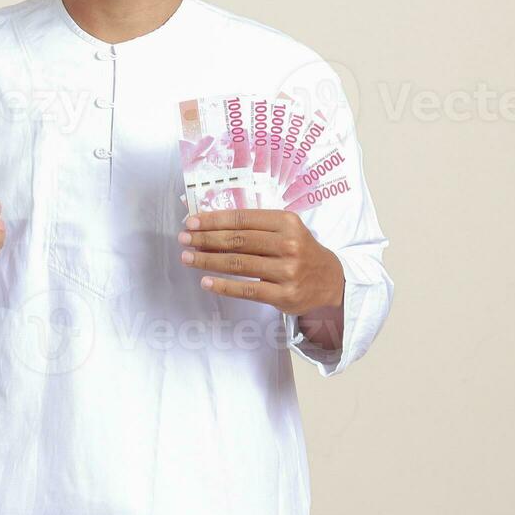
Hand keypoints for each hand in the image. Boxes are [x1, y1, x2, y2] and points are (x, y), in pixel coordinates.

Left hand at [177, 209, 343, 316]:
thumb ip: (255, 225)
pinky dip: (224, 286)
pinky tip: (206, 282)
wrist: (331, 280)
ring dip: (208, 261)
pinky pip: (247, 290)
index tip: (191, 222)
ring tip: (187, 258)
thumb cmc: (300, 250)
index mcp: (287, 222)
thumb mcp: (286, 229)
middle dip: (206, 239)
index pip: (242, 219)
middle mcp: (289, 244)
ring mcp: (287, 271)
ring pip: (239, 264)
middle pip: (238, 241)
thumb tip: (211, 224)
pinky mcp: (285, 295)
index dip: (214, 220)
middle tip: (184, 239)